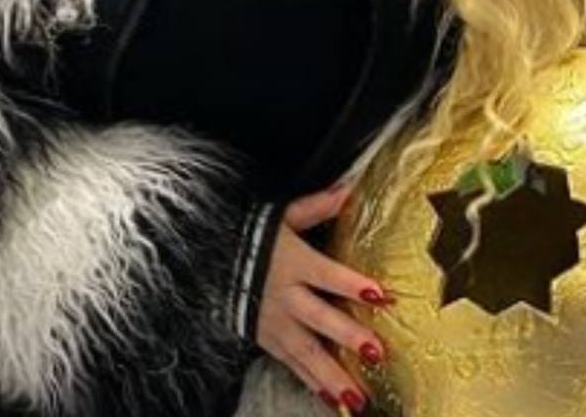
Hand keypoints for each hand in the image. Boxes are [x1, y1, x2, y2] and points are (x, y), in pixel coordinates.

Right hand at [257, 186, 387, 413]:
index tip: (380, 294)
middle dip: (348, 336)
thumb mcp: (282, 216)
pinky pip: (292, 365)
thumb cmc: (250, 236)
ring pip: (307, 352)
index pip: (328, 275)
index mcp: (293, 262)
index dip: (352, 284)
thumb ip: (316, 206)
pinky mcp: (267, 340)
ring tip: (358, 398)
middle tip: (376, 352)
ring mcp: (275, 323)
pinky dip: (313, 383)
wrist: (205, 259)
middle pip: (320, 318)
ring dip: (333, 376)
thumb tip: (347, 189)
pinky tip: (333, 402)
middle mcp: (285, 296)